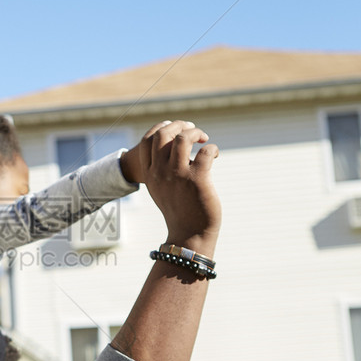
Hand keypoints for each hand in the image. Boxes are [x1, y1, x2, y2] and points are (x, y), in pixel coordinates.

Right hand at [134, 120, 220, 253]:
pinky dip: (211, 148)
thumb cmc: (178, 211)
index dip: (160, 127)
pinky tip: (214, 154)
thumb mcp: (161, 189)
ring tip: (203, 138)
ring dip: (195, 133)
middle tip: (192, 129)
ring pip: (182, 138)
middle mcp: (160, 172)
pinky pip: (205, 152)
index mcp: (150, 174)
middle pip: (163, 134)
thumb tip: (175, 147)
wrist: (189, 234)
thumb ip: (161, 169)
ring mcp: (178, 175)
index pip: (146, 140)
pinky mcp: (197, 179)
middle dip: (179, 125)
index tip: (174, 127)